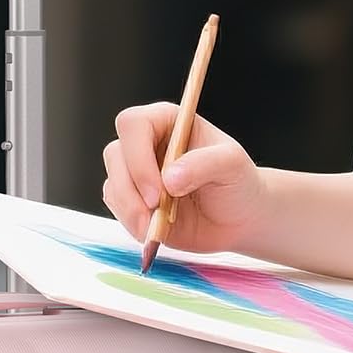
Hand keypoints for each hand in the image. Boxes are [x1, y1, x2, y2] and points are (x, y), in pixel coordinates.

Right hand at [103, 102, 266, 253]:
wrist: (239, 218)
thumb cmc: (238, 182)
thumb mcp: (232, 165)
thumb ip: (204, 164)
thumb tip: (169, 179)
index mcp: (167, 121)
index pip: (134, 125)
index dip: (138, 156)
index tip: (158, 189)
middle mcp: (146, 143)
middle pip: (115, 155)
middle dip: (131, 190)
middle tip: (155, 214)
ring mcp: (137, 172)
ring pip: (113, 185)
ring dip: (131, 211)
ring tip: (158, 227)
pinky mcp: (133, 199)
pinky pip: (117, 208)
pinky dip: (132, 223)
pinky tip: (155, 230)